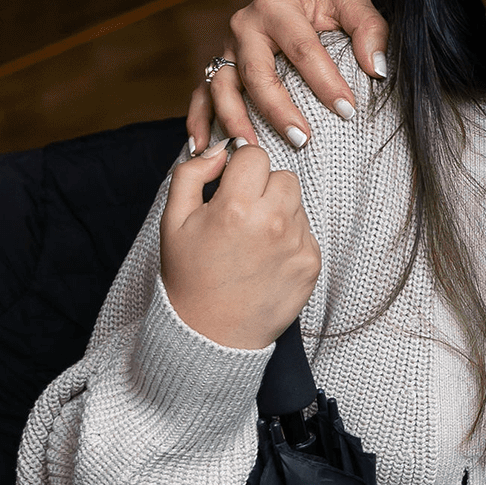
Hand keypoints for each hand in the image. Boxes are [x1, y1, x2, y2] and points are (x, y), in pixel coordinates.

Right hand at [158, 141, 321, 350]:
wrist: (210, 335)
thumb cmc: (189, 276)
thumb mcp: (173, 221)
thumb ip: (193, 174)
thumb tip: (221, 149)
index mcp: (236, 207)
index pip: (255, 155)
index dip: (239, 169)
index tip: (229, 189)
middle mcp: (273, 222)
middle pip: (283, 176)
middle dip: (262, 189)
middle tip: (240, 217)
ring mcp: (297, 244)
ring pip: (296, 203)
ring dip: (277, 213)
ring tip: (251, 242)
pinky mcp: (312, 263)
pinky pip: (306, 232)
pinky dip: (289, 239)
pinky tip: (265, 259)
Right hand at [188, 0, 388, 152]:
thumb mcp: (353, 0)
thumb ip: (369, 29)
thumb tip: (377, 69)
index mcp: (277, 7)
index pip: (302, 49)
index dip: (324, 81)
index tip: (347, 110)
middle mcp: (244, 26)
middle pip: (256, 73)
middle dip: (277, 109)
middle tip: (302, 139)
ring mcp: (226, 48)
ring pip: (222, 87)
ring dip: (234, 121)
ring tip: (251, 150)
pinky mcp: (218, 65)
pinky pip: (202, 95)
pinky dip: (199, 122)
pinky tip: (204, 149)